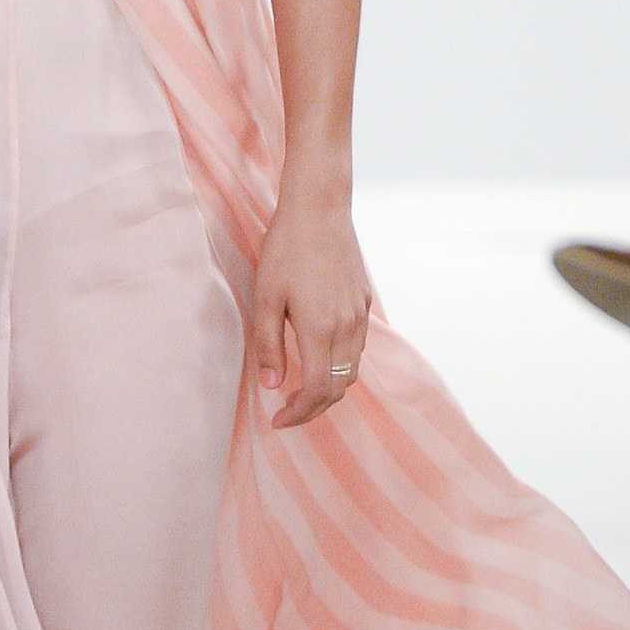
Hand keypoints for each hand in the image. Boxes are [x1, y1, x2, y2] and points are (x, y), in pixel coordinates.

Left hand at [253, 180, 373, 427]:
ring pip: (352, 368)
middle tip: (287, 411)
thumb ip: (268, 345)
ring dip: (329, 387)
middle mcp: (347, 327)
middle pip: (339, 387)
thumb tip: (271, 386)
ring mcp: (360, 315)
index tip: (278, 420)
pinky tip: (317, 356)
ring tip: (301, 389)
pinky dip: (340, 363)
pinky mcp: (364, 301)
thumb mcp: (266, 297)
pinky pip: (356, 346)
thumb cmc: (286, 249)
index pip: (318, 391)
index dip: (299, 413)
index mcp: (321, 329)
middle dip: (314, 407)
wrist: (319, 208)